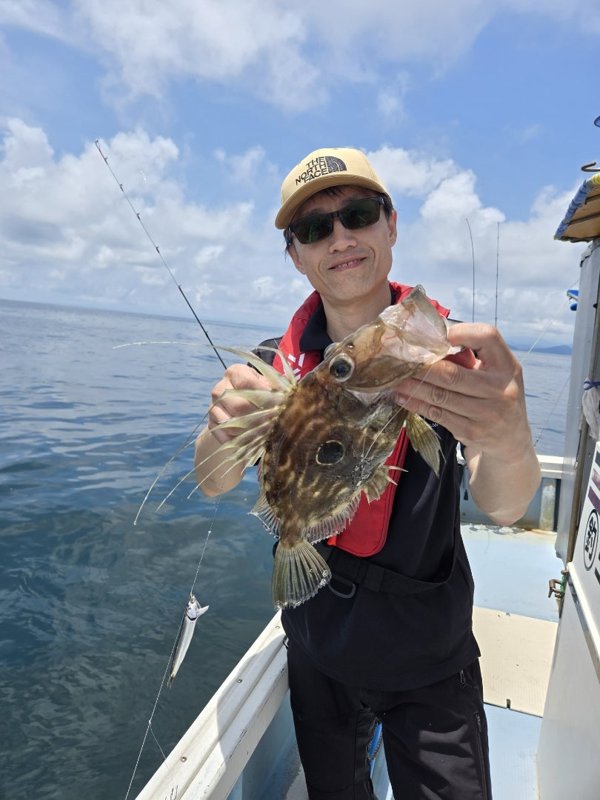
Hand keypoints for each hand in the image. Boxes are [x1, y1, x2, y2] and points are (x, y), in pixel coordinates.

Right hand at [207, 363, 272, 443]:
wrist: (242, 409)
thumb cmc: (261, 393)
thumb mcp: (269, 385)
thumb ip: (276, 386)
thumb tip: (286, 397)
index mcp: (235, 372)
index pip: (246, 381)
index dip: (264, 393)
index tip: (279, 402)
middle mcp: (220, 387)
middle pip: (239, 405)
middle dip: (259, 415)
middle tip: (274, 421)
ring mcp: (213, 406)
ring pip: (230, 423)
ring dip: (251, 430)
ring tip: (266, 432)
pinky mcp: (212, 423)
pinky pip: (225, 435)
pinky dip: (240, 440)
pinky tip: (253, 439)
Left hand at [396, 323, 528, 460]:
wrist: (511, 439)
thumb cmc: (495, 396)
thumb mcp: (494, 373)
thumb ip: (471, 358)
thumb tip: (427, 341)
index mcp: (508, 366)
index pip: (488, 337)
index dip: (460, 332)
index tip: (436, 334)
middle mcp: (502, 389)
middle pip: (453, 373)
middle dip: (422, 366)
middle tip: (399, 360)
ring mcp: (488, 413)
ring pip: (441, 395)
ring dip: (413, 386)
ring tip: (394, 378)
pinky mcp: (472, 431)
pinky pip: (438, 414)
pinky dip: (417, 404)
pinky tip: (403, 397)